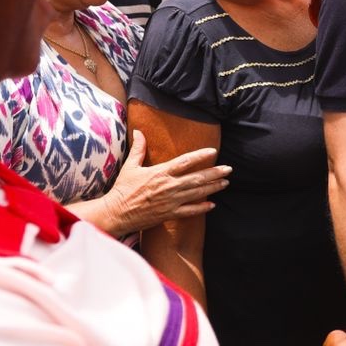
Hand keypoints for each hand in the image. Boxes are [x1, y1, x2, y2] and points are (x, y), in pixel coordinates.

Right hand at [100, 130, 229, 234]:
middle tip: (229, 169)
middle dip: (215, 173)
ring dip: (213, 188)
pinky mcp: (169, 214)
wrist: (116, 212)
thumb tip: (138, 131)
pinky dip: (202, 208)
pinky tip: (212, 205)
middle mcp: (169, 186)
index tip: (213, 151)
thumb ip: (139, 149)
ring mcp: (171, 201)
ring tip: (225, 183)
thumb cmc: (123, 188)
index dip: (201, 155)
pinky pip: (190, 211)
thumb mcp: (131, 166)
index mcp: (161, 172)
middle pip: (197, 178)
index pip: (186, 161)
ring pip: (197, 193)